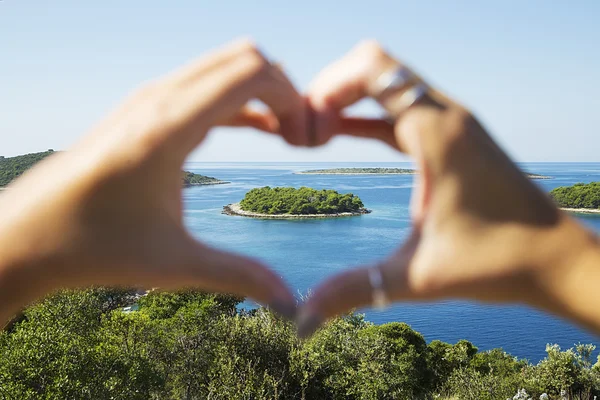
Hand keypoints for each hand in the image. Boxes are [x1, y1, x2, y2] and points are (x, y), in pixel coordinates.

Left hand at [0, 39, 310, 323]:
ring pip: (224, 66)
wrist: (25, 237)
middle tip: (298, 138)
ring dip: (262, 91)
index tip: (304, 142)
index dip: (293, 98)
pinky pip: (204, 84)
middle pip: (244, 57)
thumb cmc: (91, 248)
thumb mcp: (173, 265)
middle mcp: (158, 100)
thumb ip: (240, 277)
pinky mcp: (142, 108)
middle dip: (284, 89)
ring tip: (283, 135)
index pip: (252, 72)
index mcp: (168, 128)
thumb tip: (291, 305)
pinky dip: (239, 98)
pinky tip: (255, 130)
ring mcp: (147, 99)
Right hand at [298, 41, 599, 336]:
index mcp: (437, 132)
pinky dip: (366, 113)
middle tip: (306, 133)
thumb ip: (354, 290)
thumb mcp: (417, 276)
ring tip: (317, 135)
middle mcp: (447, 115)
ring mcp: (453, 121)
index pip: (372, 68)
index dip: (328, 88)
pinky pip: (400, 107)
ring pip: (387, 80)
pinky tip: (341, 134)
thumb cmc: (499, 263)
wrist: (557, 260)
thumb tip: (301, 320)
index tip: (308, 132)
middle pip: (373, 64)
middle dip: (330, 90)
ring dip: (347, 98)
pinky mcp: (454, 135)